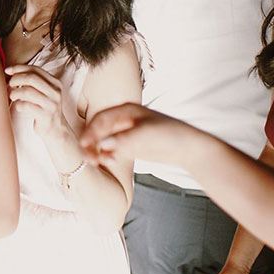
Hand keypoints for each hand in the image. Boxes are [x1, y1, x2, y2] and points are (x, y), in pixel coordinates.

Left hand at [6, 64, 67, 140]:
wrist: (56, 130)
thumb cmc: (44, 108)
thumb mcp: (44, 92)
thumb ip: (32, 81)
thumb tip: (9, 71)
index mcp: (55, 83)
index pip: (35, 70)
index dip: (19, 68)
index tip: (8, 70)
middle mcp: (55, 92)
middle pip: (31, 78)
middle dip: (16, 79)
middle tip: (10, 84)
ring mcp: (51, 104)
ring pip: (27, 91)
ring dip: (15, 92)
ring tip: (12, 96)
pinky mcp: (45, 116)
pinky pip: (26, 106)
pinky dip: (18, 104)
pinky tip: (18, 106)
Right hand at [80, 102, 199, 167]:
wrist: (188, 149)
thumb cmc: (172, 134)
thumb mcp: (148, 134)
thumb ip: (125, 139)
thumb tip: (104, 144)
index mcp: (126, 110)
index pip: (102, 119)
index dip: (91, 131)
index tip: (84, 144)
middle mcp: (122, 121)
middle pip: (98, 130)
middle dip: (91, 143)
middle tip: (88, 157)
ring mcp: (124, 134)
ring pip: (102, 142)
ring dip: (96, 151)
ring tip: (96, 162)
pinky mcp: (127, 147)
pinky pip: (110, 151)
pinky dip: (105, 157)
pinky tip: (108, 162)